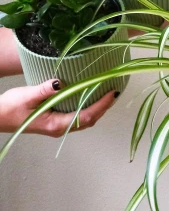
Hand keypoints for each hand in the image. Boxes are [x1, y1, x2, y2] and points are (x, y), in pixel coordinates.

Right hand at [0, 79, 117, 135]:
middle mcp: (59, 128)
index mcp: (55, 124)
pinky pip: (77, 116)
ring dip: (98, 108)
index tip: (113, 92)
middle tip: (116, 90)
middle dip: (104, 106)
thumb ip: (44, 90)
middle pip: (89, 120)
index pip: (86, 116)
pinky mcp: (55, 121)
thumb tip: (59, 82)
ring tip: (108, 92)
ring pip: (84, 120)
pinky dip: (89, 107)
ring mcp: (58, 126)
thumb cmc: (10, 108)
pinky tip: (91, 95)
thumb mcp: (26, 96)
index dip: (102, 105)